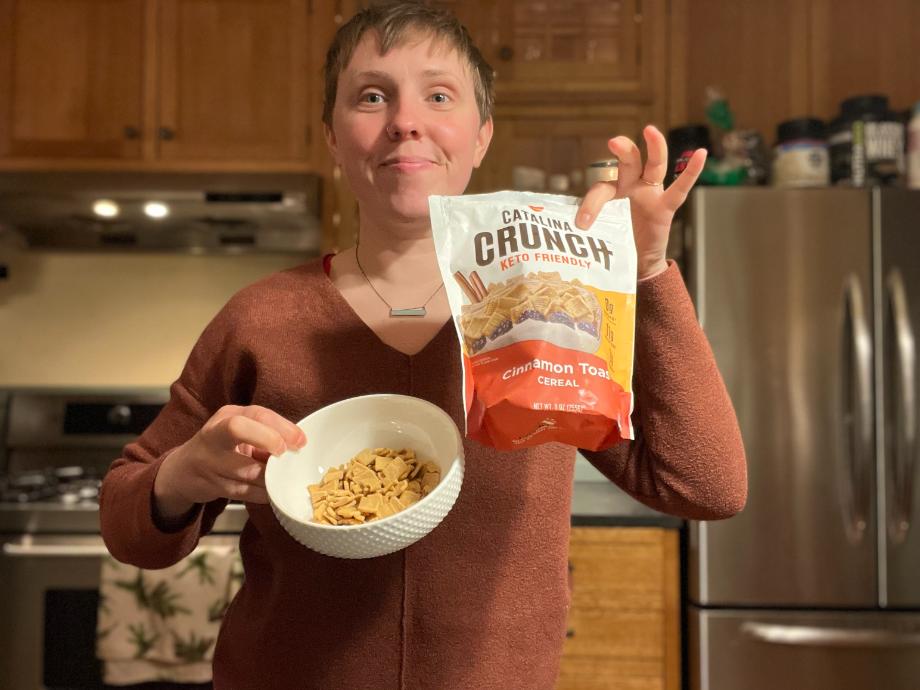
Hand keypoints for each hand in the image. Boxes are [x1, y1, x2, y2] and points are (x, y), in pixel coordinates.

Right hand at [154, 405, 306, 519]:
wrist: (183, 471)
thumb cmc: (222, 446)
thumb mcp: (239, 431)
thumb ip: (265, 433)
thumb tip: (298, 444)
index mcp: (226, 416)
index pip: (255, 413)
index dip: (280, 426)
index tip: (300, 441)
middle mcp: (214, 435)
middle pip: (237, 428)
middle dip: (267, 439)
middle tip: (285, 454)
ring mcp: (209, 461)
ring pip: (246, 470)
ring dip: (271, 477)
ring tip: (284, 477)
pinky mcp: (211, 486)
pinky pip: (244, 493)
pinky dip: (263, 494)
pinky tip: (271, 491)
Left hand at [575, 125, 706, 279]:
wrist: (635, 262)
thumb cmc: (613, 243)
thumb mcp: (598, 234)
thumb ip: (590, 230)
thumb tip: (567, 237)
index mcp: (611, 192)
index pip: (601, 189)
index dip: (590, 204)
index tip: (582, 223)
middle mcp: (630, 186)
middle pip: (628, 163)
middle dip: (623, 150)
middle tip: (614, 141)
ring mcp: (650, 193)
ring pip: (653, 166)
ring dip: (654, 148)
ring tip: (651, 131)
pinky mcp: (666, 206)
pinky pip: (681, 188)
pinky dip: (692, 171)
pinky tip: (701, 153)